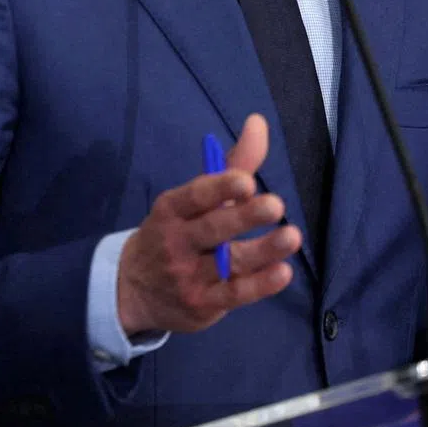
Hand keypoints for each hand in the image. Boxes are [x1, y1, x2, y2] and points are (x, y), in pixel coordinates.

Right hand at [117, 114, 300, 335]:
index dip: (219, 187)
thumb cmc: (176, 232)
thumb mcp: (192, 200)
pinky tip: (283, 272)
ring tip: (292, 236)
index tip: (246, 181)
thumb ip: (231, 164)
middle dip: (244, 217)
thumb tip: (258, 122)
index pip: (194, 196)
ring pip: (230, 263)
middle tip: (275, 205)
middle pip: (213, 229)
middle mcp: (177, 242)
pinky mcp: (203, 305)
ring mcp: (189, 276)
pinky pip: (234, 294)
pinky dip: (260, 285)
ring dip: (263, 250)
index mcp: (171, 209)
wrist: (135, 289)